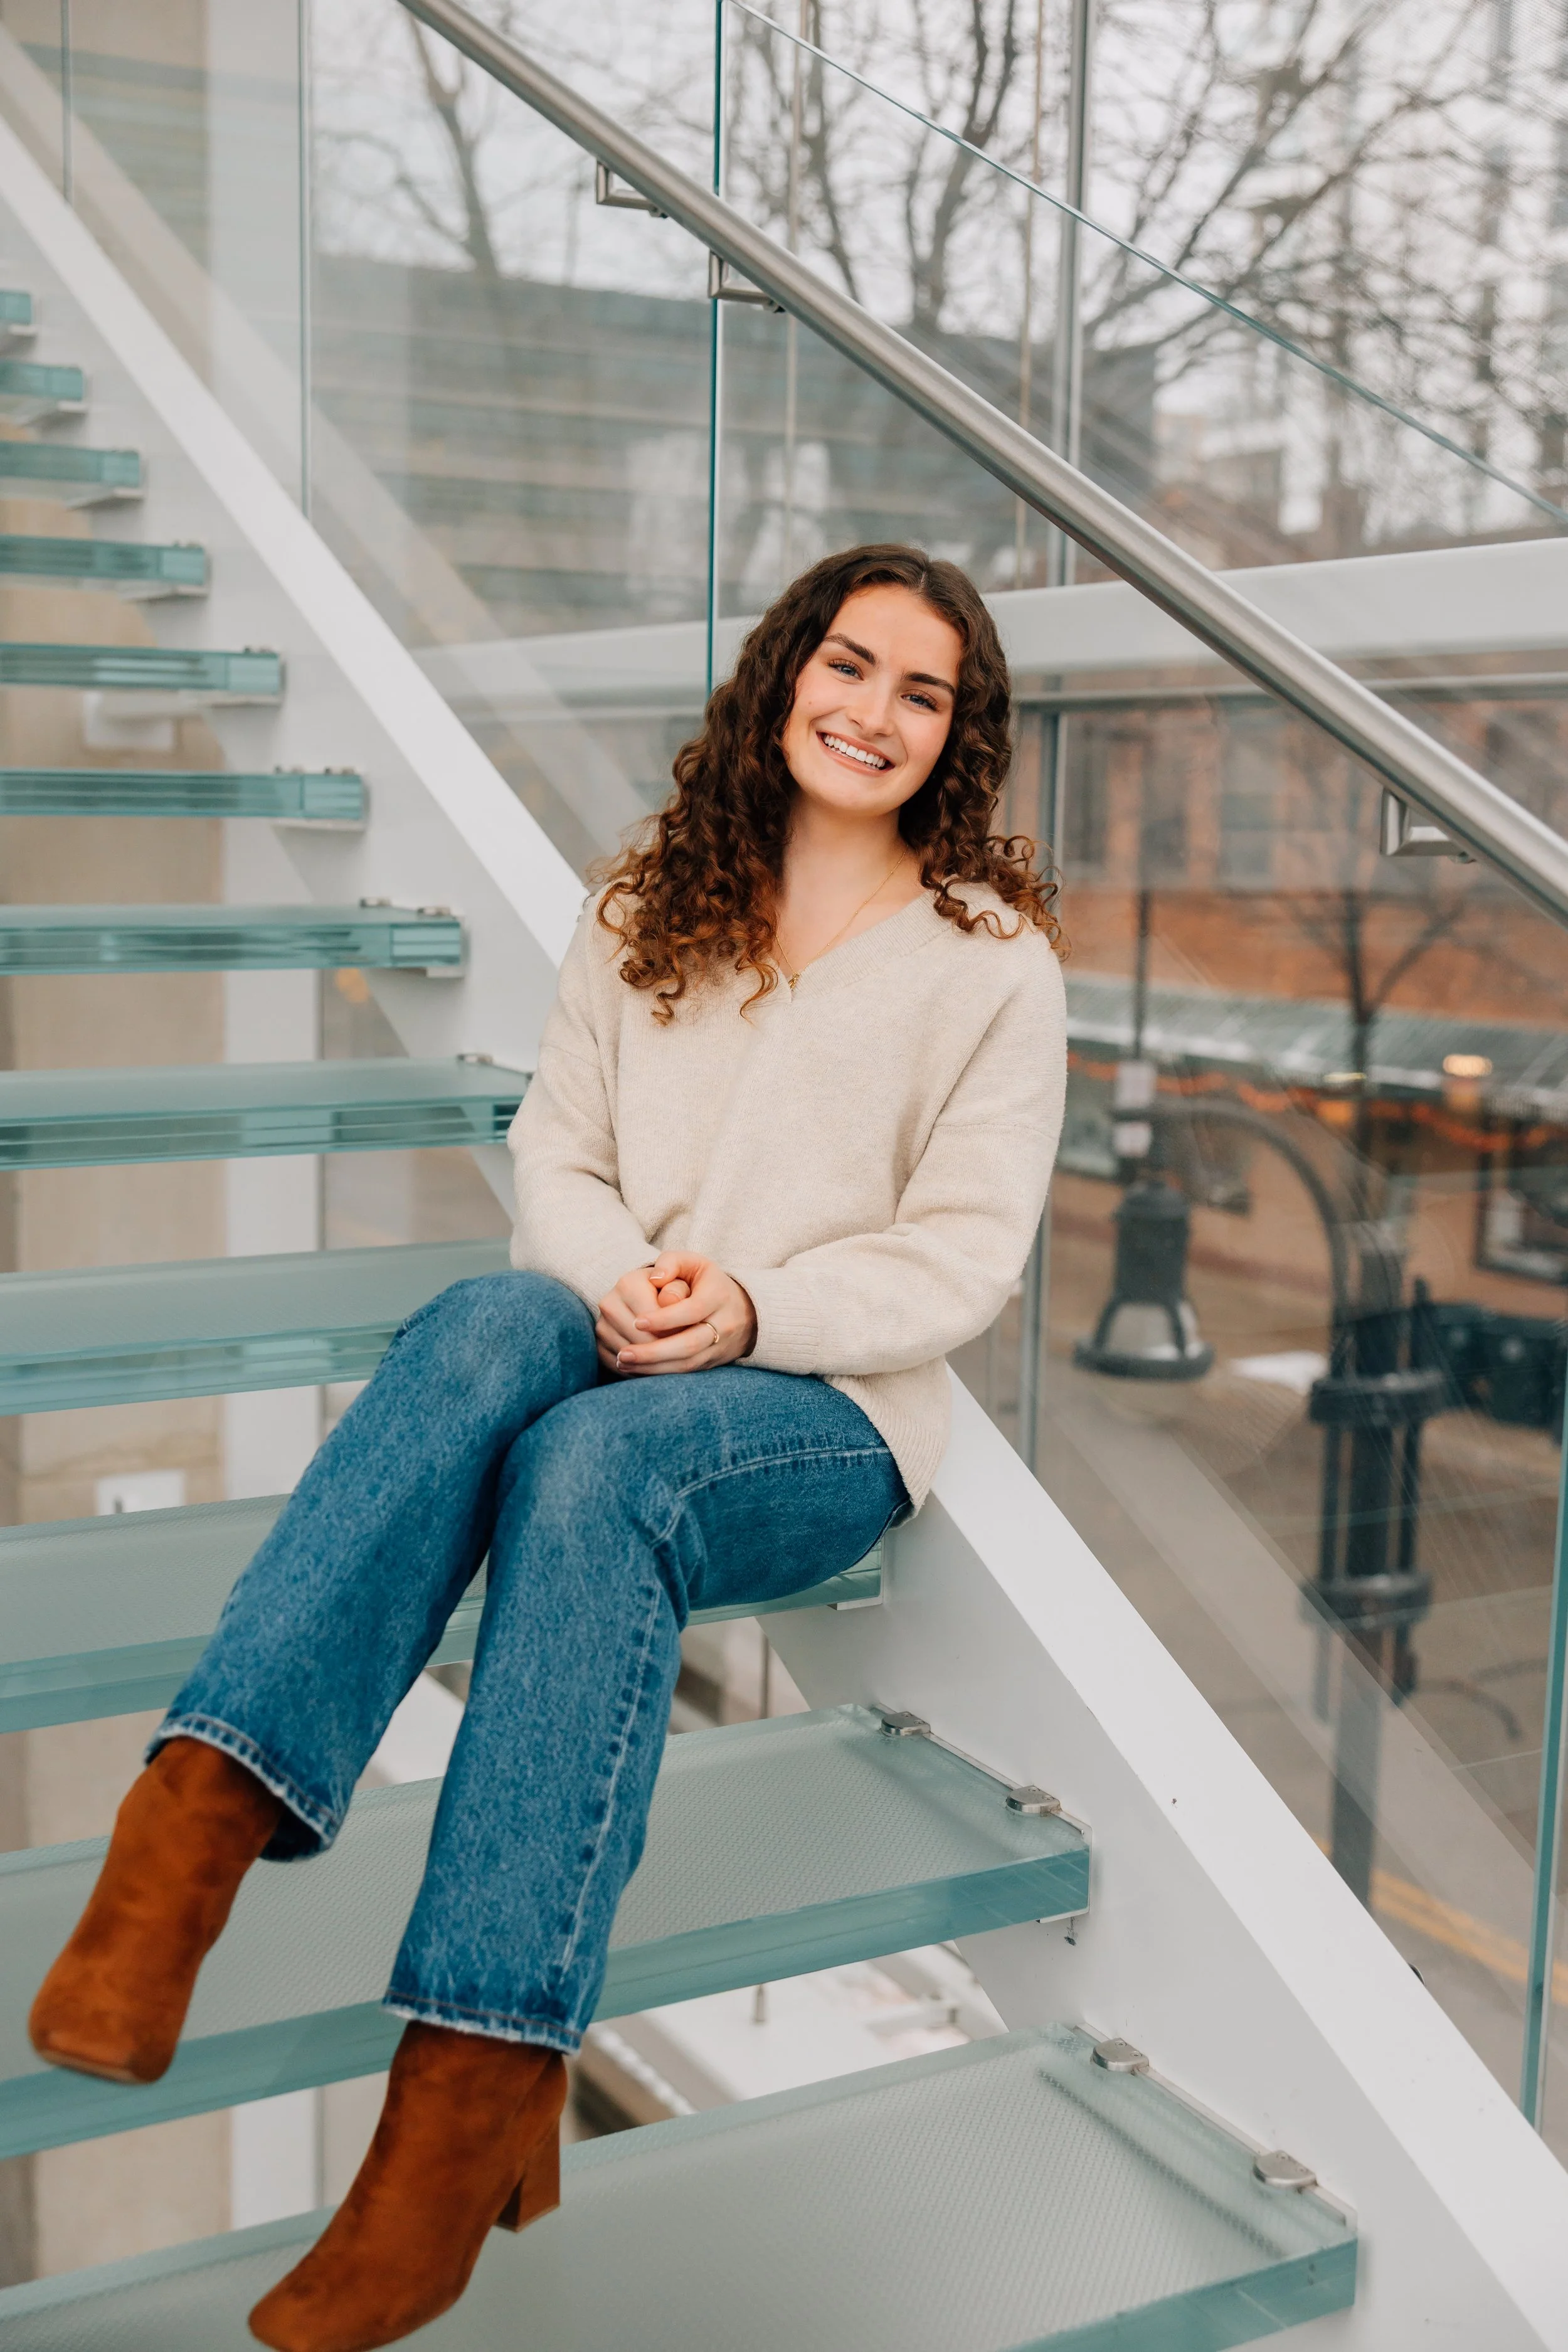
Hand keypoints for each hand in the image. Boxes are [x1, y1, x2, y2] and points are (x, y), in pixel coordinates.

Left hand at [597, 1253, 756, 1376]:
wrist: (743, 1312)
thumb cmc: (706, 1283)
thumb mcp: (693, 1262)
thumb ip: (671, 1262)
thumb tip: (654, 1278)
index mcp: (718, 1296)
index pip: (692, 1311)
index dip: (664, 1318)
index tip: (637, 1321)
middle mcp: (723, 1325)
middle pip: (689, 1344)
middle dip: (653, 1352)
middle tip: (624, 1353)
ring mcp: (718, 1348)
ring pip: (686, 1365)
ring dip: (652, 1367)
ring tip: (623, 1362)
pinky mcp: (710, 1364)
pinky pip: (684, 1375)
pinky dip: (658, 1374)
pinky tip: (635, 1370)